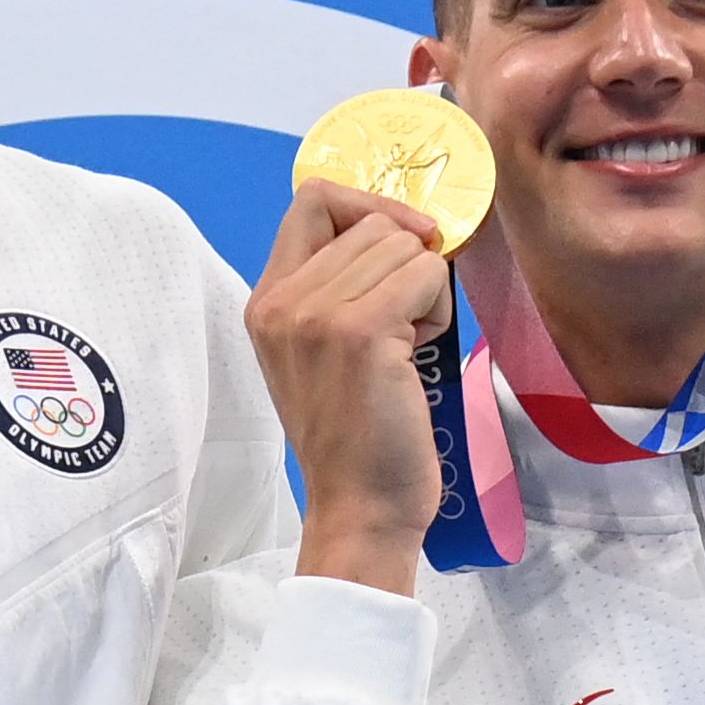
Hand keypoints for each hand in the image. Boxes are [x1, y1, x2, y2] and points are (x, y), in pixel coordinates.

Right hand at [250, 179, 453, 597]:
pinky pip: (425, 274)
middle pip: (371, 220)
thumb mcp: (322, 350)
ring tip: (408, 344)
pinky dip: (438, 307)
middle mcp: (282, 301)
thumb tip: (403, 226)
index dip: (368, 205)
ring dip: (425, 289)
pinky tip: (421, 351)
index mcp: (266, 301)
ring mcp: (316, 314)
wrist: (361, 507)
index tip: (401, 242)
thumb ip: (338, 286)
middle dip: (407, 262)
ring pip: (403, 245)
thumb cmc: (357, 435)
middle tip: (404, 324)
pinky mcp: (361, 331)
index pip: (314, 198)